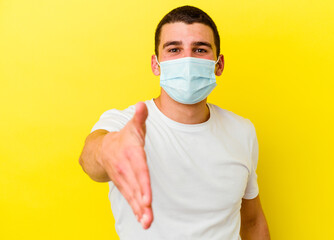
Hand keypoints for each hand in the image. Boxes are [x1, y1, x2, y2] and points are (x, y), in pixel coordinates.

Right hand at [98, 102, 152, 228]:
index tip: (147, 197)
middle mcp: (126, 168)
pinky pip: (130, 199)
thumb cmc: (124, 138)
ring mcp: (124, 179)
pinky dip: (136, 210)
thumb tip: (142, 105)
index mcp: (131, 153)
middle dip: (141, 201)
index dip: (143, 183)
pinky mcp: (124, 186)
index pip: (139, 169)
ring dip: (139, 210)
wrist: (102, 150)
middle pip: (135, 186)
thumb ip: (139, 117)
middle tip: (148, 216)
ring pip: (132, 195)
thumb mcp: (132, 126)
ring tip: (147, 223)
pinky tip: (144, 221)